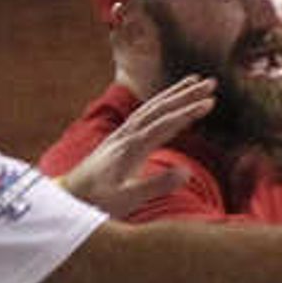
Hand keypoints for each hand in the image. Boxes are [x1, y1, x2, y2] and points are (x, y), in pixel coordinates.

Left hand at [58, 75, 217, 214]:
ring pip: (151, 107)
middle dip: (186, 94)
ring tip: (194, 81)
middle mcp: (126, 135)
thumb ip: (157, 185)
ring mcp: (122, 135)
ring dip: (173, 93)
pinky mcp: (119, 139)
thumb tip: (186, 171)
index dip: (189, 112)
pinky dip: (160, 104)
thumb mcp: (128, 199)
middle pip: (160, 108)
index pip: (165, 123)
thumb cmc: (98, 201)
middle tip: (211, 82)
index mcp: (131, 147)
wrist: (70, 196)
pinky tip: (168, 102)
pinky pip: (144, 114)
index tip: (211, 102)